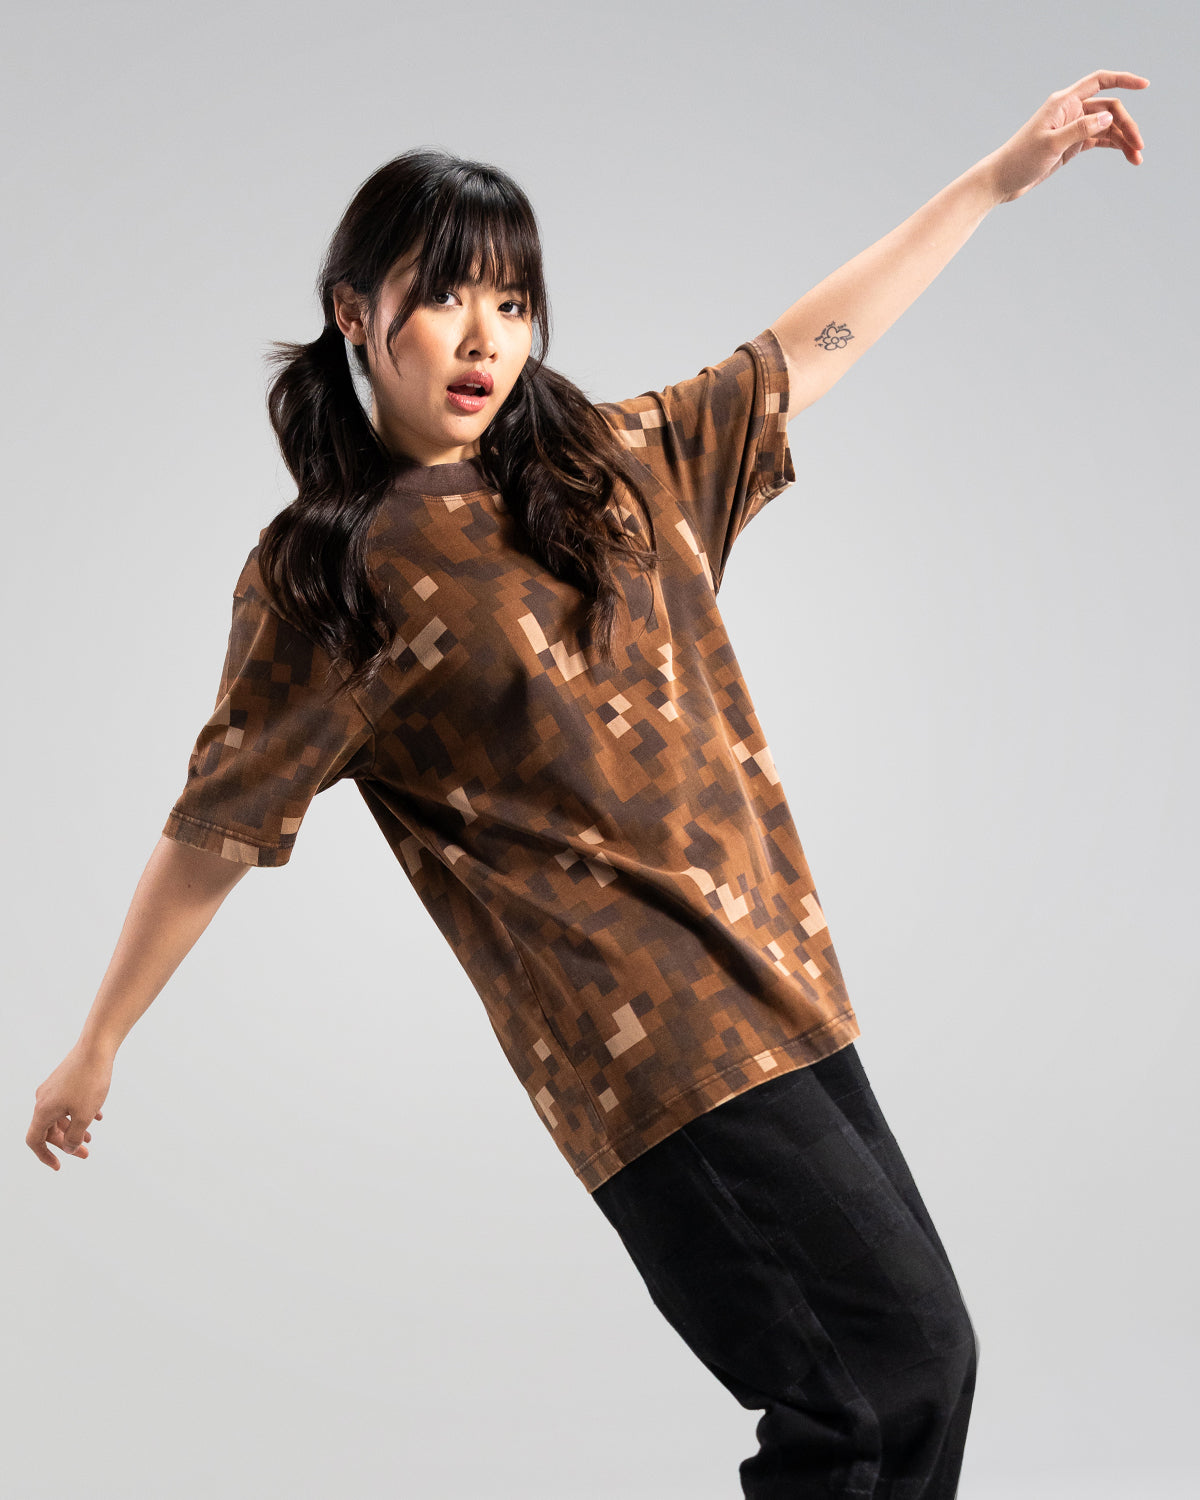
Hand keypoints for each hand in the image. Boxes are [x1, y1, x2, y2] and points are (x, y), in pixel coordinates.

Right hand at [27, 1042, 111, 1170]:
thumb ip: (75, 1136)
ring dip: (74, 1128)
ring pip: (60, 1116)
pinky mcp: (64, 1080)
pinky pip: (68, 1103)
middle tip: (86, 1153)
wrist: (96, 1047)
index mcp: (43, 1110)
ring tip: (91, 1136)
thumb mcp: (84, 1115)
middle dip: (67, 1144)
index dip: (44, 1156)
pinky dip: (79, 1113)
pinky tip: (98, 1116)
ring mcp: (53, 1089)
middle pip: (49, 1129)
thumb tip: (70, 1148)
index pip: (35, 1140)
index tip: (59, 1165)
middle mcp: (43, 1099)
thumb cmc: (90, 1081)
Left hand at [981, 69, 1148, 204]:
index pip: (1100, 81)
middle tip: (1139, 147)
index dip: (1123, 79)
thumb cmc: (1020, 160)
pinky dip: (1114, 146)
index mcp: (1064, 102)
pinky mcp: (1071, 145)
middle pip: (1109, 108)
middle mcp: (1070, 110)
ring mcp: (1072, 128)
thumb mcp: (1051, 145)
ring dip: (1123, 140)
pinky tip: (1127, 156)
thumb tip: (1108, 116)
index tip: (1145, 85)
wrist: (1001, 181)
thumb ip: (1080, 129)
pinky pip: (1099, 140)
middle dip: (1127, 125)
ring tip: (1137, 159)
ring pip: (1106, 126)